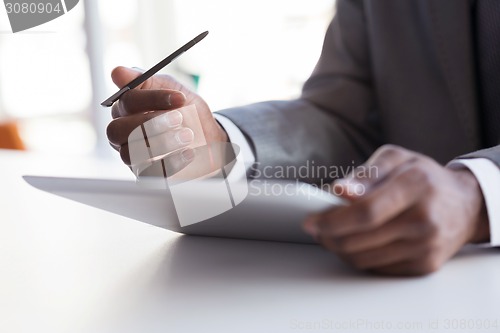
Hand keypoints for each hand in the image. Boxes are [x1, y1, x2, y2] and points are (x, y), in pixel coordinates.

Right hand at [106, 67, 227, 172]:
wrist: (209, 139)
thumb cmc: (187, 112)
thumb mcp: (173, 89)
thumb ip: (147, 81)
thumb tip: (118, 72)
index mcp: (126, 109)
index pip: (126, 102)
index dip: (152, 98)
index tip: (179, 98)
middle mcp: (123, 134)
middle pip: (117, 130)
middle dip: (150, 123)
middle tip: (179, 119)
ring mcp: (134, 156)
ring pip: (131, 153)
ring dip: (162, 143)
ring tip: (188, 135)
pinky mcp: (148, 174)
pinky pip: (150, 173)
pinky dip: (172, 162)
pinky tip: (189, 152)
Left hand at [303, 145, 489, 275]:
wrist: (464, 206)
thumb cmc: (424, 177)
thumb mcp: (397, 159)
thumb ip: (366, 173)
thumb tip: (339, 190)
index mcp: (416, 185)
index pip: (365, 212)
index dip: (331, 220)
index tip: (310, 221)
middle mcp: (424, 219)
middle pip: (359, 239)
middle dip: (328, 236)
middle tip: (315, 228)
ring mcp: (426, 247)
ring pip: (364, 259)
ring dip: (338, 249)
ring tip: (331, 234)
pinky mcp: (424, 266)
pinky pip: (378, 268)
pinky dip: (358, 257)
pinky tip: (354, 243)